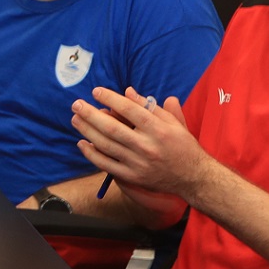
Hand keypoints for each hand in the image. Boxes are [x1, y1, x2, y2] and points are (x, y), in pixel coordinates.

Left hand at [71, 87, 206, 199]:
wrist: (193, 177)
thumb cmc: (183, 145)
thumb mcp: (173, 122)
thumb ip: (150, 106)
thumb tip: (127, 91)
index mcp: (159, 129)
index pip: (129, 110)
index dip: (110, 99)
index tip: (96, 91)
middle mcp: (147, 146)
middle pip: (112, 128)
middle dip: (90, 114)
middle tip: (76, 104)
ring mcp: (138, 163)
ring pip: (106, 145)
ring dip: (87, 131)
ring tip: (75, 119)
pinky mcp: (133, 176)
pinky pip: (107, 165)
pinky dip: (92, 155)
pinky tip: (82, 143)